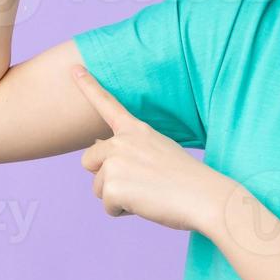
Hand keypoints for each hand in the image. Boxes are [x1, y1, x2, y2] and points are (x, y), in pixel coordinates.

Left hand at [70, 64, 232, 233]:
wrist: (205, 197)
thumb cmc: (187, 179)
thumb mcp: (159, 151)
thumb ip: (128, 149)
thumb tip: (94, 153)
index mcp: (137, 130)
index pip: (108, 105)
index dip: (89, 86)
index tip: (75, 69)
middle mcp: (122, 141)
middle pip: (89, 161)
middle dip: (104, 176)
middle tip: (138, 182)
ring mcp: (116, 162)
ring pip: (98, 188)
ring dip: (118, 197)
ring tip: (148, 193)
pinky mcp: (113, 186)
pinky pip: (107, 206)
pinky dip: (123, 210)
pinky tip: (146, 203)